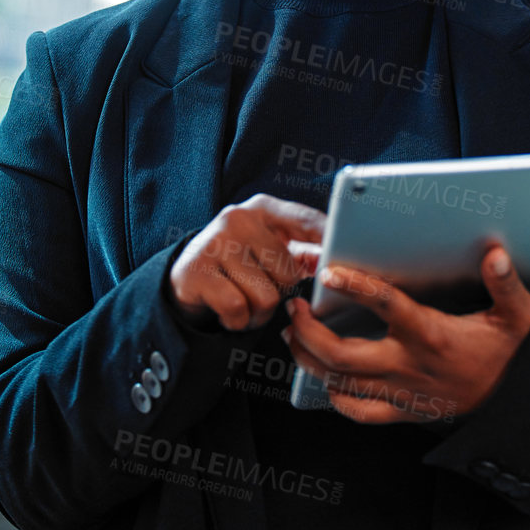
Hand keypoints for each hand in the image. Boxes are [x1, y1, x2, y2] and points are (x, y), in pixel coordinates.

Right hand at [169, 194, 324, 330]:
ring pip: (266, 296)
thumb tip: (332, 264)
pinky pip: (238, 309)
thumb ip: (301, 249)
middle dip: (279, 291)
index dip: (327, 239)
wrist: (186, 277)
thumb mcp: (268, 247)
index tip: (343, 254)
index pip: (305, 220)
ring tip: (244, 301)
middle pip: (288, 272)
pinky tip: (228, 310)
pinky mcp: (196, 272)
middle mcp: (238, 219)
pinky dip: (238, 321)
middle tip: (260, 288)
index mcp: (262, 208)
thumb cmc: (239, 263)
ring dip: (259, 312)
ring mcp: (215, 243)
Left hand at [281, 244, 529, 423]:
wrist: (513, 401)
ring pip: (340, 383)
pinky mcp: (401, 412)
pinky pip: (359, 412)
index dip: (355, 287)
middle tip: (295, 308)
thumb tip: (496, 253)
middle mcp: (407, 366)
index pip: (386, 306)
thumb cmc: (505, 351)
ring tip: (294, 335)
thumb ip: (505, 284)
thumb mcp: (515, 315)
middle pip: (342, 356)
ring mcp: (400, 393)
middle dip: (309, 332)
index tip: (329, 272)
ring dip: (309, 360)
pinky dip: (335, 397)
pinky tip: (323, 378)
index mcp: (430, 335)